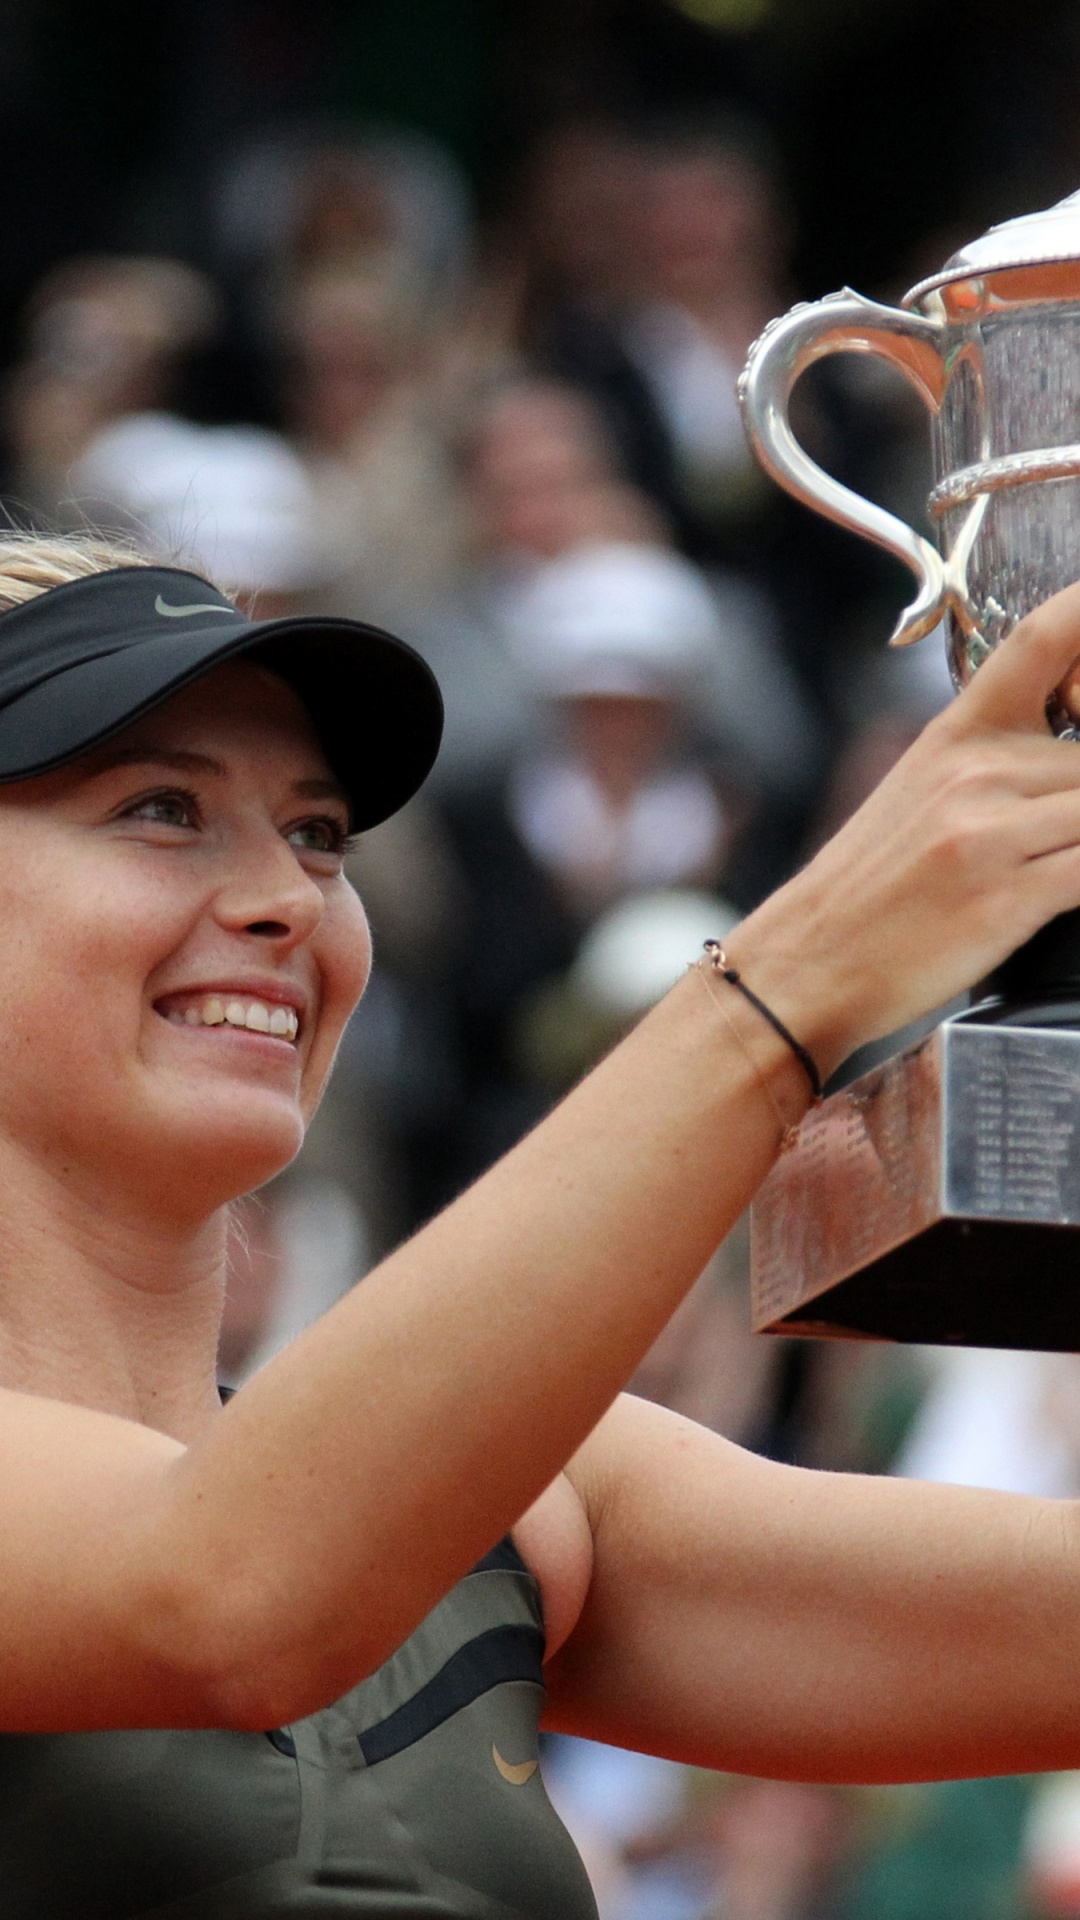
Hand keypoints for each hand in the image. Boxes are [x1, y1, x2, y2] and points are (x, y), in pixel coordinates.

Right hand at [730, 581, 1079, 1073]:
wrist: (806, 963)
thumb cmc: (869, 894)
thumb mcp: (921, 794)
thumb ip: (999, 762)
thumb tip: (1067, 752)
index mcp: (957, 734)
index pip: (1046, 636)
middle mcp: (978, 770)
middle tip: (1057, 830)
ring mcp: (991, 831)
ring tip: (1055, 858)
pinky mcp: (1007, 896)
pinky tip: (1070, 891)